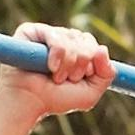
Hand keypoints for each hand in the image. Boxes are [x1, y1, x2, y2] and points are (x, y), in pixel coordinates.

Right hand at [0, 21, 116, 126]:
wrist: (29, 103)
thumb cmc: (55, 99)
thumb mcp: (90, 92)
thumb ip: (106, 74)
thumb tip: (103, 49)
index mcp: (76, 50)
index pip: (94, 46)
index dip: (91, 64)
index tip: (79, 79)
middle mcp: (63, 39)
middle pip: (86, 41)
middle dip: (81, 65)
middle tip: (66, 79)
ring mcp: (47, 34)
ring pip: (73, 39)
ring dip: (68, 64)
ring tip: (56, 77)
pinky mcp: (31, 31)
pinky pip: (56, 36)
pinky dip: (57, 54)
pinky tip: (51, 67)